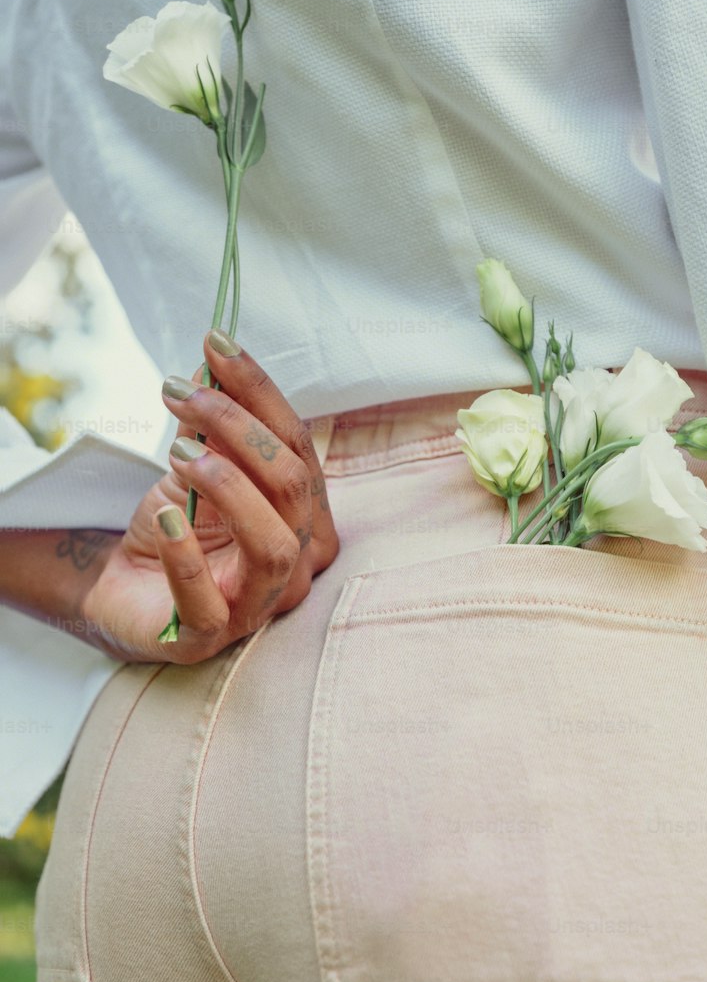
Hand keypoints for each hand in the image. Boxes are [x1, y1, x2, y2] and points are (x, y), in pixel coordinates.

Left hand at [80, 329, 339, 663]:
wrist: (123, 591)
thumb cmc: (176, 528)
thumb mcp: (197, 466)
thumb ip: (214, 423)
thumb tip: (213, 357)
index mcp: (307, 516)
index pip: (299, 446)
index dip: (260, 392)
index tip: (214, 345)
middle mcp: (299, 561)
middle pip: (294, 486)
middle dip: (238, 429)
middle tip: (179, 393)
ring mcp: (260, 604)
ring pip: (273, 544)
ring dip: (228, 488)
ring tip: (178, 452)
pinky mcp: (210, 637)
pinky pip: (210, 603)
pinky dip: (186, 556)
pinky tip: (162, 517)